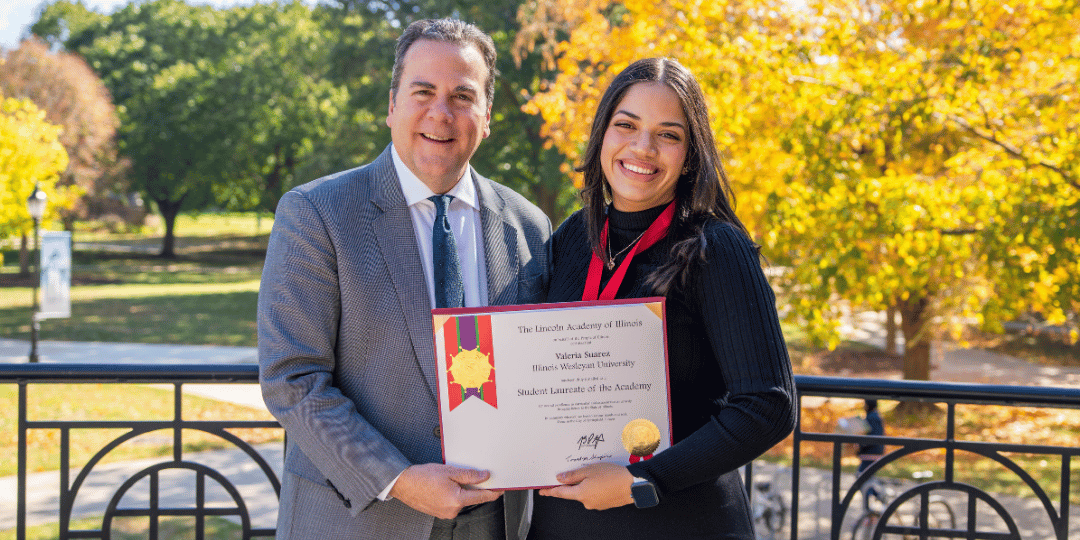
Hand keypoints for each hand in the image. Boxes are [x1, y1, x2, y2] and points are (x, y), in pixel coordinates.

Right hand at [389, 463, 503, 518]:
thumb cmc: (422, 477)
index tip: (501, 488)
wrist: (403, 484)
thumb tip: (484, 477)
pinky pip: (453, 504)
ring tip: (450, 479)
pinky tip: (445, 486)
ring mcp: (445, 513)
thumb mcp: (449, 471)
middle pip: (472, 498)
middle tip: (471, 475)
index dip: (494, 492)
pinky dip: (454, 495)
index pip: (482, 497)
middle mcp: (452, 510)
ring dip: (462, 491)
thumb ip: (469, 475)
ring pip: (462, 501)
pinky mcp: (440, 513)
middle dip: (474, 488)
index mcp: (456, 500)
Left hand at [536, 463, 634, 510]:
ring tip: (597, 473)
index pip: (560, 493)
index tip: (543, 491)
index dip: (550, 491)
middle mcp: (586, 502)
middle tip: (581, 471)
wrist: (633, 485)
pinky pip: (594, 495)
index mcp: (580, 494)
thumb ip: (573, 475)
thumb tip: (560, 479)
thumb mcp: (589, 470)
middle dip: (575, 482)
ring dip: (587, 484)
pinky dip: (595, 488)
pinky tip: (603, 480)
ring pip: (585, 493)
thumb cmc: (613, 476)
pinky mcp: (604, 504)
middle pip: (574, 492)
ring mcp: (596, 504)